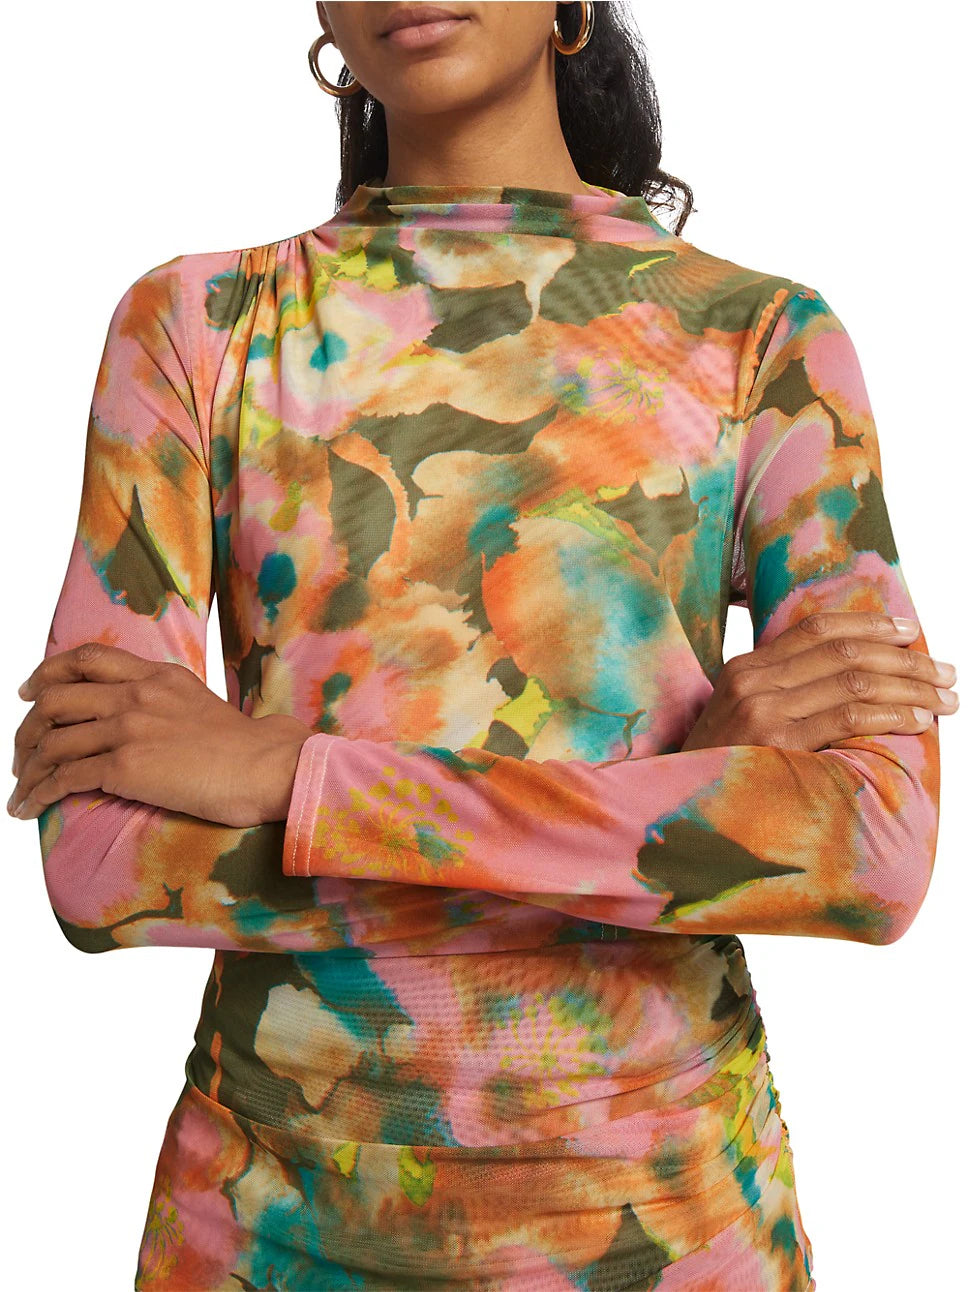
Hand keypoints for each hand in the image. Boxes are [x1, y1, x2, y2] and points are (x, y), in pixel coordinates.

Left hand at [8, 642, 314, 826]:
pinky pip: (65, 777)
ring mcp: (129, 728)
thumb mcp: (199, 701)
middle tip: (22, 751)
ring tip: (21, 789)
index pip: (88, 658)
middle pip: (56, 698)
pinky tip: (29, 807)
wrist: (267, 767)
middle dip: (28, 728)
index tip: (31, 691)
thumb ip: (164, 698)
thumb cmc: (245, 748)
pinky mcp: (126, 767)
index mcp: (157, 675)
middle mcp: (137, 694)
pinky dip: (38, 793)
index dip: (48, 672)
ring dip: (28, 768)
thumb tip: (138, 718)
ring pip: (52, 741)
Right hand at [681, 612, 958, 753]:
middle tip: (945, 672)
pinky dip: (890, 713)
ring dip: (909, 687)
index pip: (817, 628)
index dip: (870, 624)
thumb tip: (848, 681)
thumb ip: (779, 694)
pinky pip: (847, 716)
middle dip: (904, 658)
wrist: (678, 812)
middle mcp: (752, 680)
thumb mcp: (737, 719)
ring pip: (854, 679)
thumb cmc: (718, 772)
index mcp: (744, 667)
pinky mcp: (776, 741)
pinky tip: (916, 720)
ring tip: (944, 699)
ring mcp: (761, 709)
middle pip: (844, 650)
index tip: (910, 631)